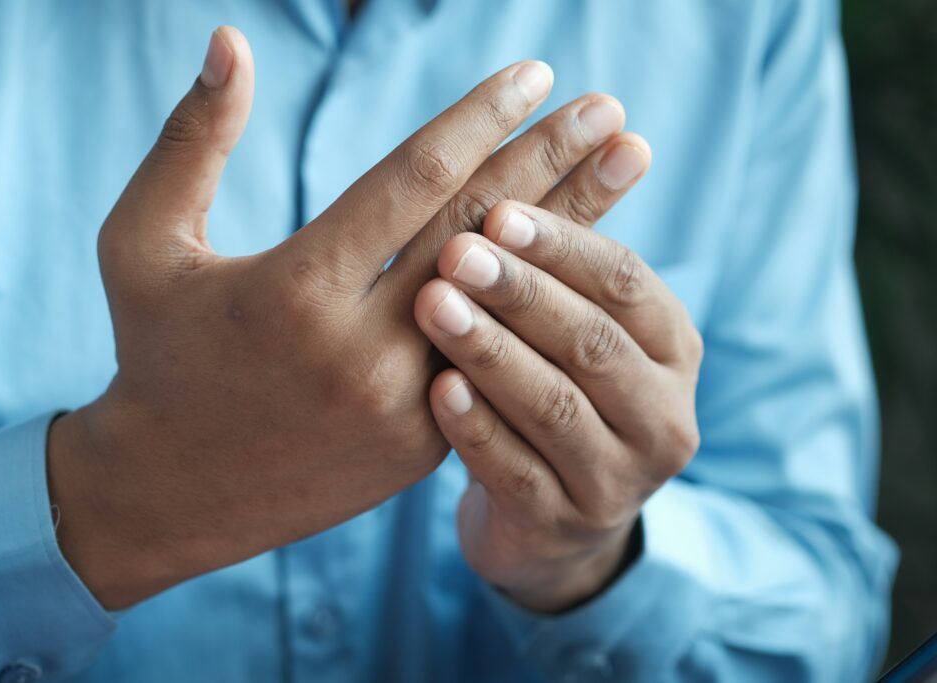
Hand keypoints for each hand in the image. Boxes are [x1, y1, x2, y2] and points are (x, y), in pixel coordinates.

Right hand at [48, 26, 632, 608]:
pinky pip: (497, 356)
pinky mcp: (424, 445)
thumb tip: (232, 39)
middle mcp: (361, 350)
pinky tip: (583, 256)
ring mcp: (403, 406)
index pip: (414, 180)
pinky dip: (541, 303)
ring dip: (575, 228)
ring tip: (628, 164)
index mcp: (296, 289)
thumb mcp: (140, 243)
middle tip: (610, 109)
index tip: (536, 74)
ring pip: (509, 300)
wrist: (171, 491)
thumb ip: (190, 140)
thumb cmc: (155, 355)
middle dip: (554, 161)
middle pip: (481, 233)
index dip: (482, 118)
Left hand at [415, 170, 703, 612]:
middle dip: (523, 293)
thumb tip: (609, 130)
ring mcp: (618, 481)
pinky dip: (477, 429)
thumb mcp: (580, 329)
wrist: (552, 519)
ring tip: (434, 306)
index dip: (566, 245)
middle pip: (594, 344)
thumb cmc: (558, 392)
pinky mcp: (563, 526)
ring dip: (493, 351)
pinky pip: (517, 474)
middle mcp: (664, 417)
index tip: (499, 212)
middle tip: (456, 252)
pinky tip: (436, 390)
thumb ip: (577, 257)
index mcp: (674, 350)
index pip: (628, 285)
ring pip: (557, 408)